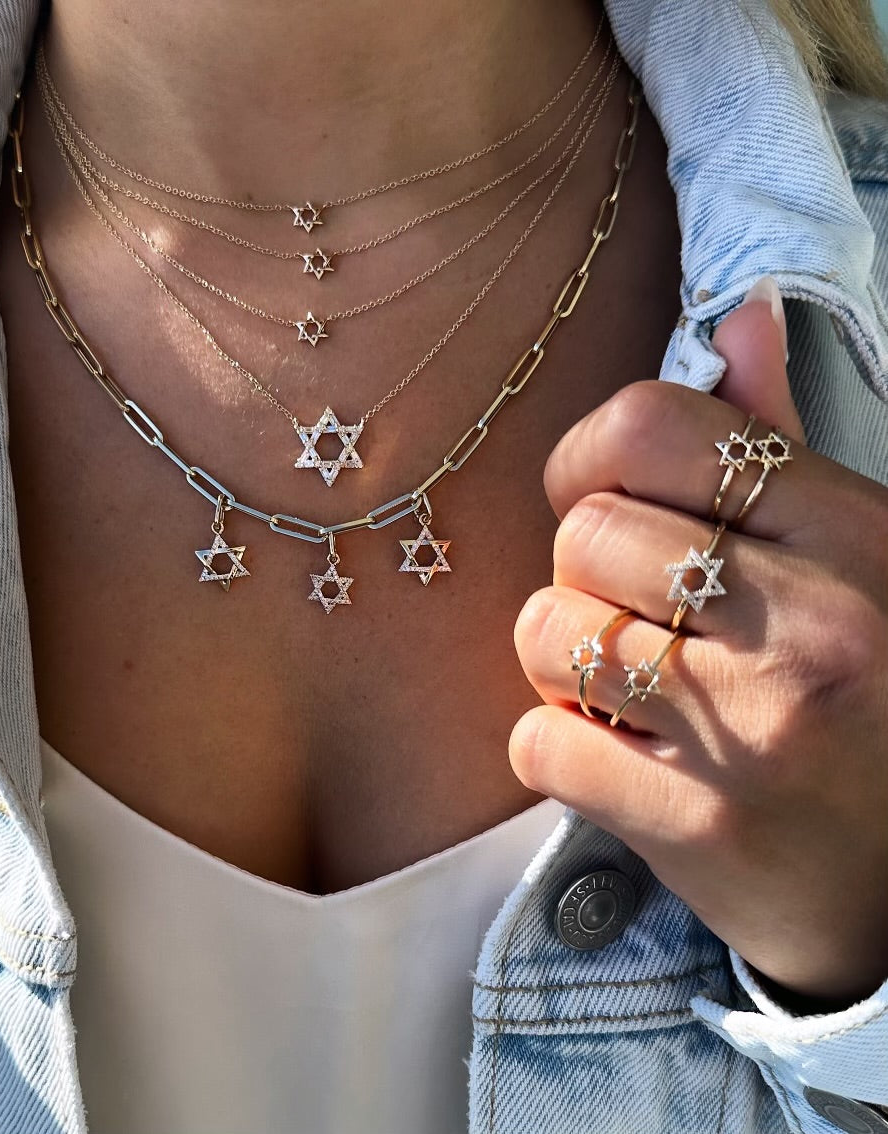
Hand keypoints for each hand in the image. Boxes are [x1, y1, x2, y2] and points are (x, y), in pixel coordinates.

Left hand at [511, 280, 887, 1004]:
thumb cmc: (866, 696)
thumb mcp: (858, 556)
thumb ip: (781, 442)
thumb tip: (738, 317)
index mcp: (855, 533)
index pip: (651, 427)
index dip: (591, 460)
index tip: (602, 501)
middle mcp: (813, 623)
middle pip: (583, 535)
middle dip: (586, 579)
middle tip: (641, 621)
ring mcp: (755, 731)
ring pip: (545, 632)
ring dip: (565, 663)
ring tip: (634, 692)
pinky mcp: (700, 827)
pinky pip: (537, 745)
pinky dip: (559, 753)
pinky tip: (626, 763)